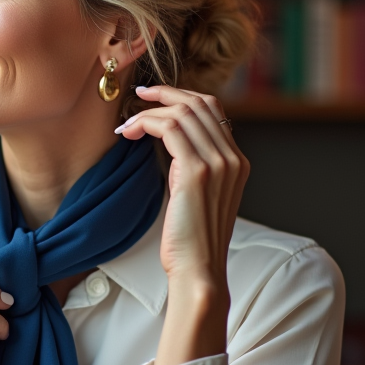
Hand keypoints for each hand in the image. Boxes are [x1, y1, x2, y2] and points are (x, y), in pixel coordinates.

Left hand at [115, 86, 248, 364]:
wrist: (198, 270)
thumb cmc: (190, 240)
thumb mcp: (197, 195)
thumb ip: (192, 166)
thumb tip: (167, 141)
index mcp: (237, 161)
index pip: (213, 110)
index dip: (182, 97)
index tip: (153, 100)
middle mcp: (233, 157)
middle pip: (200, 102)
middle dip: (165, 94)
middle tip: (137, 97)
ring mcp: (219, 162)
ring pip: (182, 111)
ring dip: (149, 111)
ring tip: (127, 124)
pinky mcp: (197, 170)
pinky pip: (169, 127)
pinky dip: (145, 123)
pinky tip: (129, 133)